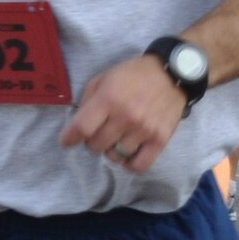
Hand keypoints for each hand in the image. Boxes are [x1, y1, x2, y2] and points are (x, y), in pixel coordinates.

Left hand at [59, 56, 186, 173]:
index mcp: (108, 99)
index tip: (67, 141)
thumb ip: (88, 102)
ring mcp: (144, 130)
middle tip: (97, 134)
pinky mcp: (161, 139)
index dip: (69, 138)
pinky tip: (127, 153)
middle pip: (96, 146)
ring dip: (110, 151)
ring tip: (114, 140)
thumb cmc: (132, 76)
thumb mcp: (103, 79)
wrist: (171, 74)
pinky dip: (129, 164)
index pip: (81, 128)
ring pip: (115, 156)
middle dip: (90, 142)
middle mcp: (126, 117)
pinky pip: (139, 165)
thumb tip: (76, 126)